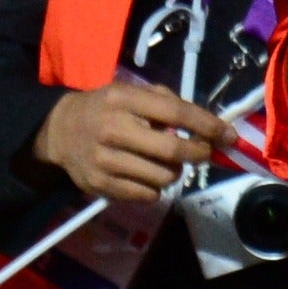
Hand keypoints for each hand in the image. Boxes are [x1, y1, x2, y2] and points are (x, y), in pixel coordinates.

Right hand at [33, 78, 235, 206]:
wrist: (59, 132)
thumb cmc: (106, 109)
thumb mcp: (131, 93)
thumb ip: (167, 103)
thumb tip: (209, 126)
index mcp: (124, 100)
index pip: (176, 113)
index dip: (208, 126)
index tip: (229, 136)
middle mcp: (113, 129)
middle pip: (172, 152)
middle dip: (198, 154)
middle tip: (203, 153)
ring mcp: (104, 160)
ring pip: (163, 177)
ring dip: (175, 172)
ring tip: (166, 162)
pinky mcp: (99, 185)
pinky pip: (147, 195)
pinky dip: (156, 188)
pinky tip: (146, 175)